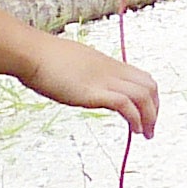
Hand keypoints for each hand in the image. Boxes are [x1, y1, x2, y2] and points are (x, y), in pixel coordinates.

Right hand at [16, 33, 159, 137]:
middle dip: (155, 108)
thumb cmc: (43, 58)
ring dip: (150, 117)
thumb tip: (80, 83)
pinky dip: (135, 119)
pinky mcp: (94, 92)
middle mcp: (110, 70)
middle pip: (149, 86)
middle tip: (150, 128)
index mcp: (106, 63)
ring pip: (143, 95)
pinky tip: (133, 130)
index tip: (145, 113)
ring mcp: (103, 80)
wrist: (32, 53)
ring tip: (145, 134)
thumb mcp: (72, 64)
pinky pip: (125, 105)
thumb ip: (83, 74)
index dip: (150, 96)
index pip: (141, 77)